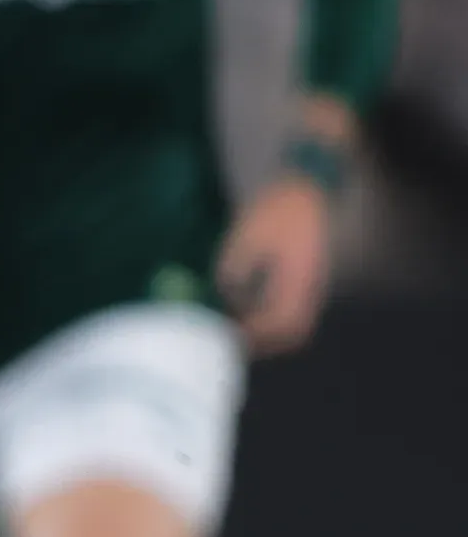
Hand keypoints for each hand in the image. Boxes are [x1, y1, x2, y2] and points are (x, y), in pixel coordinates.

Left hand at [216, 175, 333, 355]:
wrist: (306, 192)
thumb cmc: (275, 211)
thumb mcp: (244, 237)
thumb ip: (233, 270)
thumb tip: (223, 299)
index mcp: (297, 279)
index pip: (280, 322)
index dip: (254, 335)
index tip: (227, 337)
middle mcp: (311, 289)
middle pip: (294, 332)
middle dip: (265, 344)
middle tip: (233, 343)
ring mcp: (313, 287)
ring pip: (298, 325)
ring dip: (272, 336)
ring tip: (239, 334)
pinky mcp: (309, 282)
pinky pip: (297, 313)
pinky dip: (276, 323)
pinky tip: (251, 317)